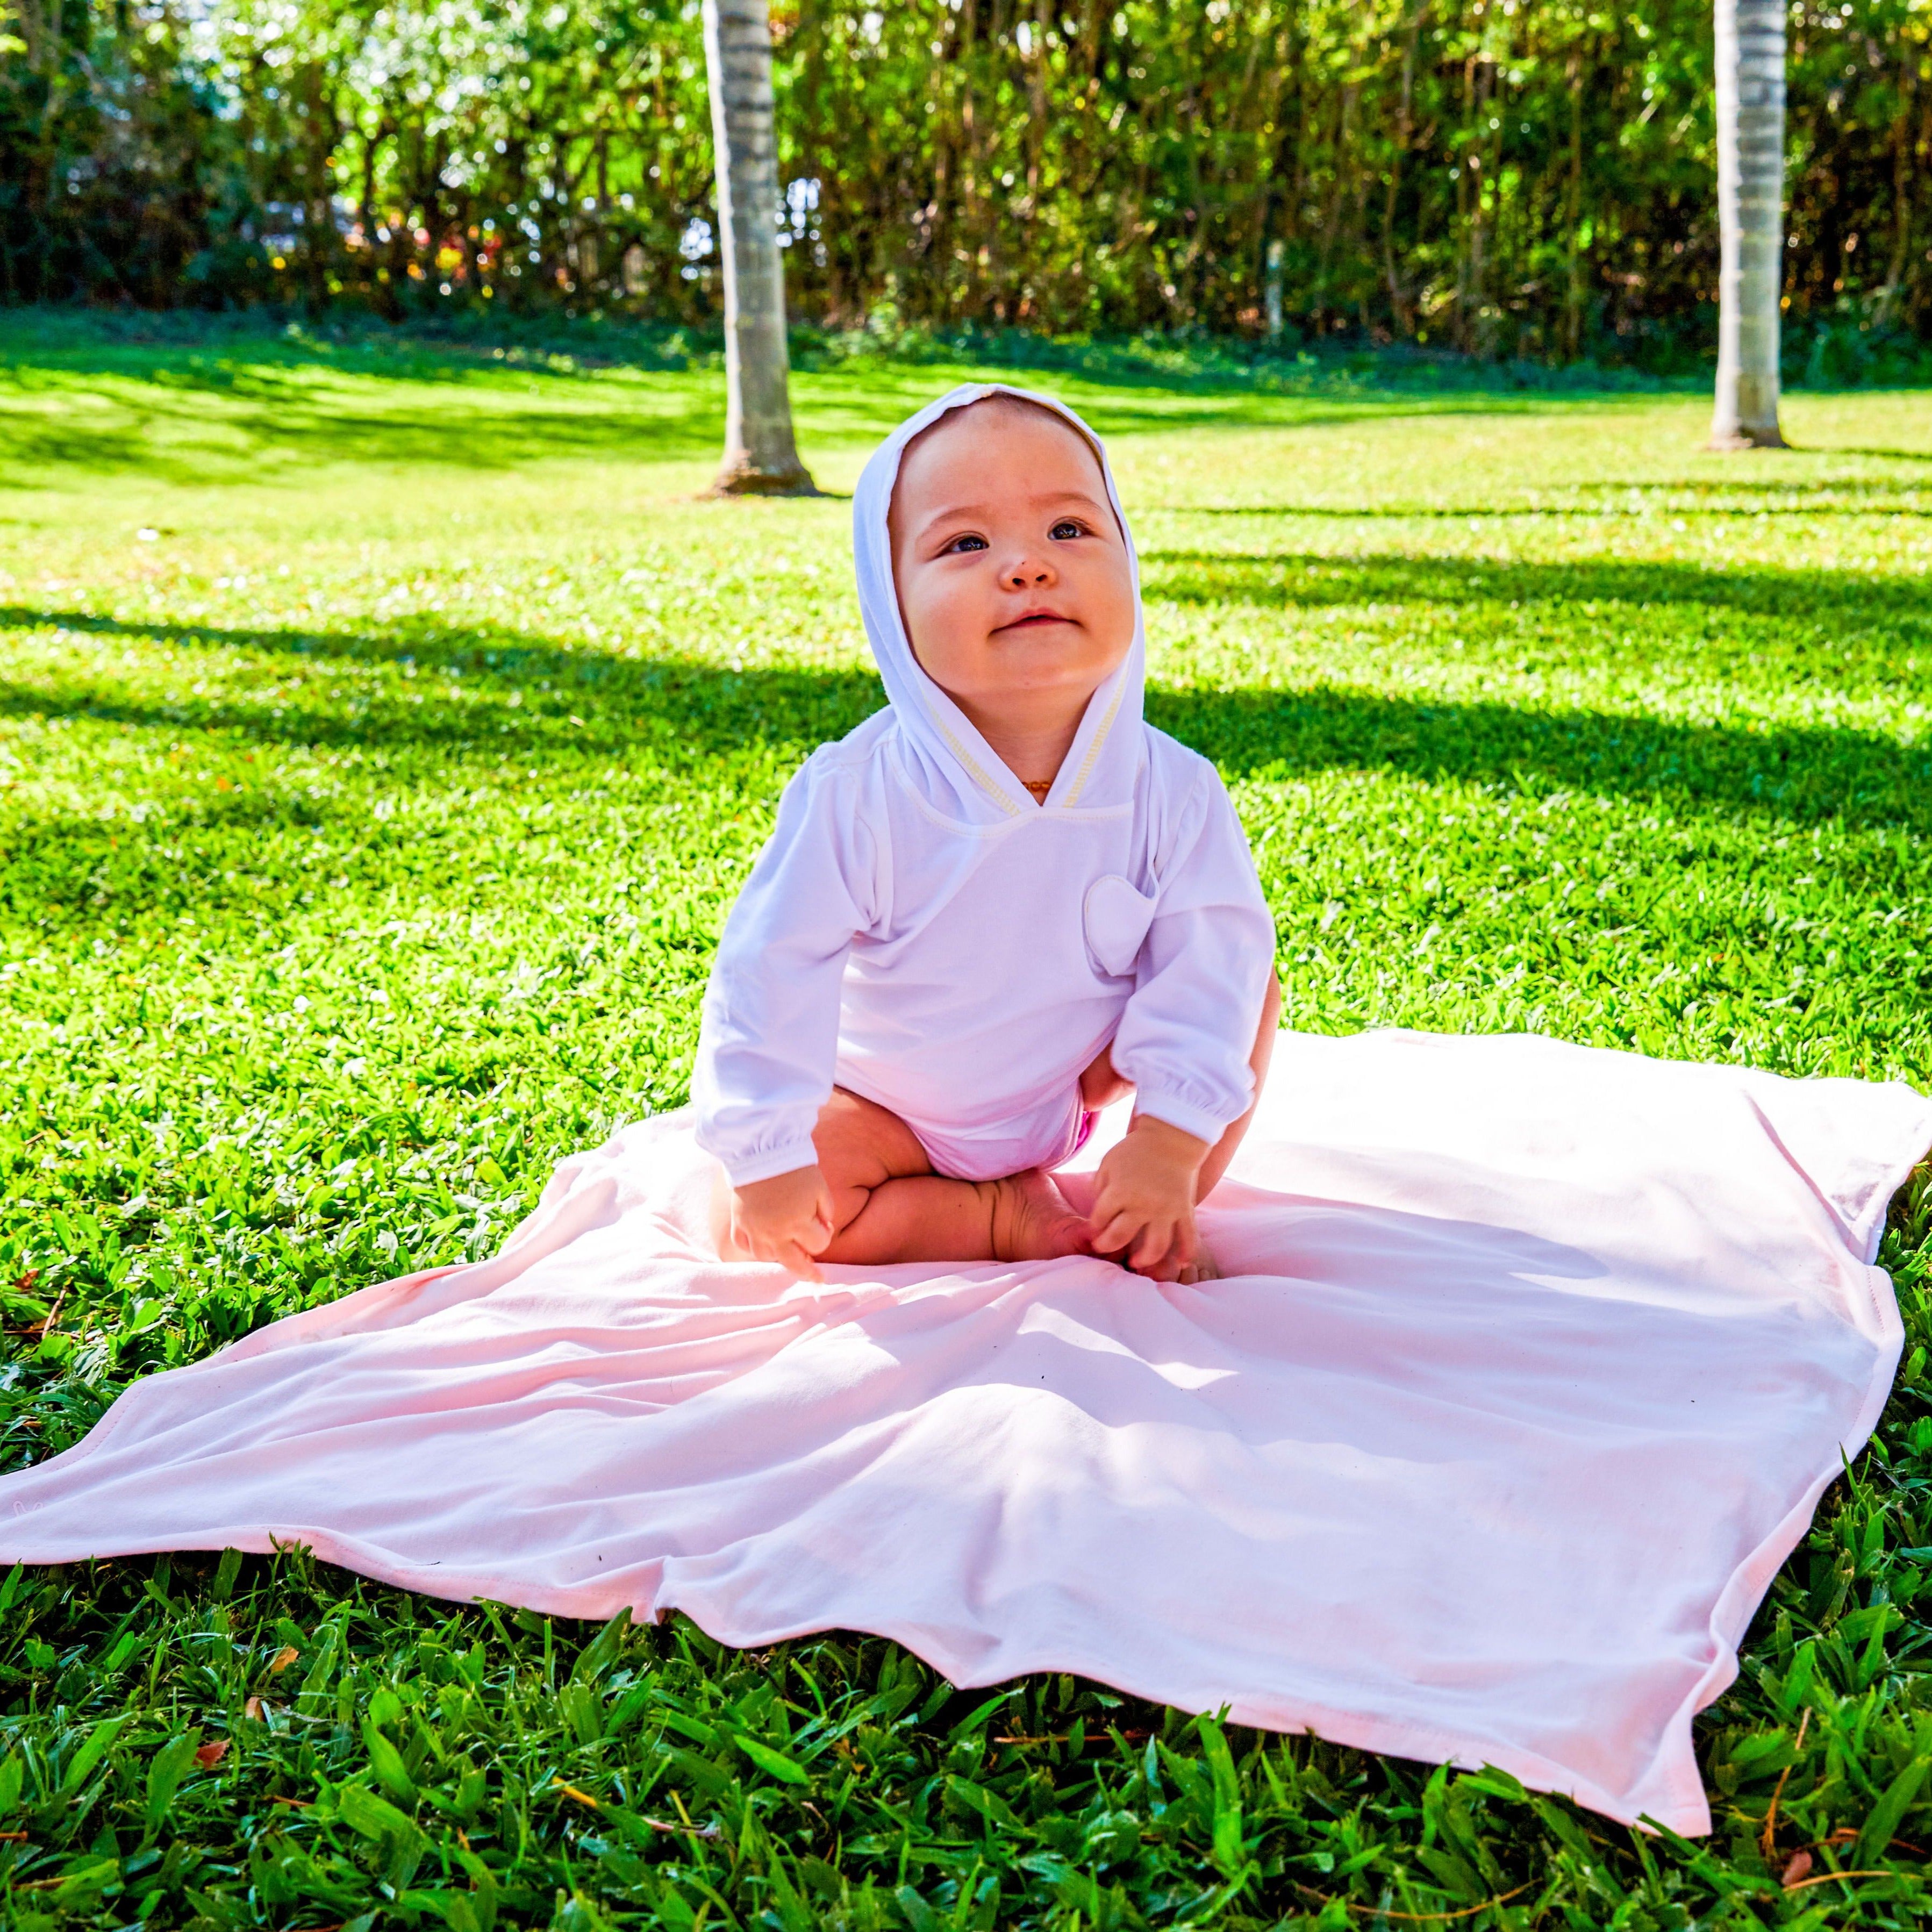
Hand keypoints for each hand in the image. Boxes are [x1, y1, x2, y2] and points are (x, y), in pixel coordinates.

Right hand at [728, 1164, 834, 1278]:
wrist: (761, 1149)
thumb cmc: (795, 1167)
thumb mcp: (820, 1187)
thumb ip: (826, 1211)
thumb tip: (824, 1227)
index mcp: (798, 1223)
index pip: (817, 1245)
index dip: (824, 1236)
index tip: (824, 1225)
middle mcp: (775, 1232)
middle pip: (793, 1264)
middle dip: (807, 1271)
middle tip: (815, 1276)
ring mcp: (754, 1229)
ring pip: (766, 1257)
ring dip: (779, 1258)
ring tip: (787, 1254)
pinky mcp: (738, 1221)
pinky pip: (742, 1245)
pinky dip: (752, 1248)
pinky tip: (761, 1245)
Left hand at [1087, 1115, 1208, 1277]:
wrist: (1172, 1137)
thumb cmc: (1135, 1150)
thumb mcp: (1109, 1163)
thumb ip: (1100, 1189)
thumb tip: (1099, 1217)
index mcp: (1120, 1190)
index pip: (1099, 1219)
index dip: (1094, 1227)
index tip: (1094, 1230)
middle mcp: (1143, 1203)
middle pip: (1120, 1236)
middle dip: (1107, 1246)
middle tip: (1104, 1248)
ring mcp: (1166, 1209)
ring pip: (1156, 1246)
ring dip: (1144, 1259)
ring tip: (1136, 1262)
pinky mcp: (1185, 1210)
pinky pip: (1188, 1237)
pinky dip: (1186, 1253)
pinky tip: (1181, 1264)